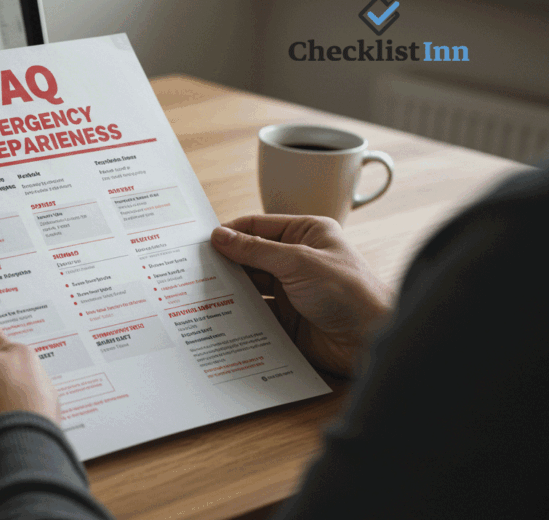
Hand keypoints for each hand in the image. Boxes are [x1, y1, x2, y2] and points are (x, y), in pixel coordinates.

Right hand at [211, 215, 394, 376]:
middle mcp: (297, 260)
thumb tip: (220, 236)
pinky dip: (238, 314)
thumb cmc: (349, 291)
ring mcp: (291, 290)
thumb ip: (256, 249)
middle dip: (226, 263)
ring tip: (198, 292)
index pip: (258, 226)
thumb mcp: (298, 261)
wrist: (371, 339)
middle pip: (251, 256)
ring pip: (250, 286)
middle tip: (192, 269)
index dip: (230, 232)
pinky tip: (218, 315)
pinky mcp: (287, 319)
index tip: (201, 243)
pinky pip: (255, 313)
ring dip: (230, 290)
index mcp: (306, 234)